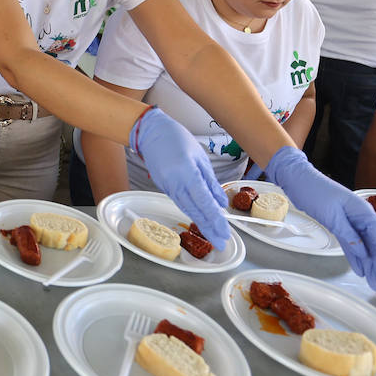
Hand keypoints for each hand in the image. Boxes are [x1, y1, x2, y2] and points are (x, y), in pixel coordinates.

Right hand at [129, 107, 231, 248]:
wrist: (150, 133)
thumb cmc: (176, 138)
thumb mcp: (200, 158)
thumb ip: (210, 182)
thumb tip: (221, 202)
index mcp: (187, 174)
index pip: (204, 203)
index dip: (215, 220)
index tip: (225, 232)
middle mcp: (176, 183)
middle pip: (195, 211)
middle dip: (209, 228)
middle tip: (220, 242)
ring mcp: (168, 186)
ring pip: (186, 209)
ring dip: (200, 223)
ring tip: (212, 235)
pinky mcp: (164, 186)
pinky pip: (179, 202)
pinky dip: (190, 212)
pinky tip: (199, 218)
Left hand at [266, 146, 375, 293]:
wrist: (299, 179)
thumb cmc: (315, 192)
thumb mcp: (332, 215)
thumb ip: (349, 234)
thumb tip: (364, 252)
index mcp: (365, 213)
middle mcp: (362, 219)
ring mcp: (353, 223)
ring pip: (366, 249)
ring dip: (373, 267)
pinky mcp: (341, 226)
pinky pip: (353, 246)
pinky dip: (358, 259)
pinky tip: (363, 271)